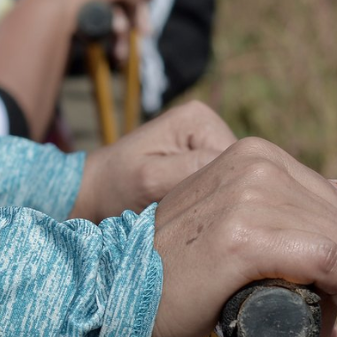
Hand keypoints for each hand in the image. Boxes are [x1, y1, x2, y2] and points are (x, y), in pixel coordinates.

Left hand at [74, 101, 236, 220]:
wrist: (97, 192)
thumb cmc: (115, 186)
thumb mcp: (150, 179)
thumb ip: (191, 170)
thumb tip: (234, 171)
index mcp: (199, 118)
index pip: (237, 160)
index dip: (227, 191)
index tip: (202, 214)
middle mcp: (209, 124)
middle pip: (240, 169)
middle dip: (223, 195)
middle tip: (195, 218)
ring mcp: (208, 143)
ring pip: (234, 180)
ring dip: (217, 201)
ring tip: (191, 215)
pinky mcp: (204, 161)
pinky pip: (223, 186)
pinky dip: (212, 202)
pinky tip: (194, 213)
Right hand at [148, 138, 336, 336]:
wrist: (118, 293)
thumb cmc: (174, 268)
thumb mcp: (223, 214)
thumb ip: (268, 203)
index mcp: (252, 153)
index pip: (330, 200)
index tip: (329, 284)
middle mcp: (254, 166)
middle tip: (325, 310)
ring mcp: (249, 200)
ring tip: (321, 318)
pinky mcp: (246, 241)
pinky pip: (325, 262)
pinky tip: (335, 312)